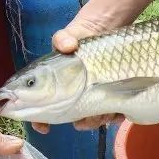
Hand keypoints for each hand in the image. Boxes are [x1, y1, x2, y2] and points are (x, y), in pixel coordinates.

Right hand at [35, 12, 125, 134]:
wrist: (101, 30)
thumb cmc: (77, 37)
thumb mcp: (67, 36)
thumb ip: (63, 39)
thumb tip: (66, 45)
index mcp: (53, 88)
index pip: (38, 109)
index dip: (38, 121)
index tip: (44, 128)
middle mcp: (70, 97)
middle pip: (71, 119)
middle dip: (80, 123)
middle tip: (85, 120)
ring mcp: (90, 98)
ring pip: (92, 120)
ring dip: (98, 121)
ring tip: (106, 112)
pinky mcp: (109, 97)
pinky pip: (112, 114)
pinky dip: (115, 116)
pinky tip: (120, 112)